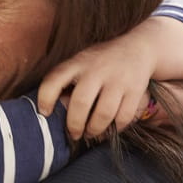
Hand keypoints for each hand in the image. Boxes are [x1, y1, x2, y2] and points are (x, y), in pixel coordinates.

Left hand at [37, 34, 155, 140]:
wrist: (138, 47)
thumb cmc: (101, 61)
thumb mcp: (80, 62)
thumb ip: (67, 80)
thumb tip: (53, 111)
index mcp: (78, 63)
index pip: (54, 80)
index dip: (45, 99)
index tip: (44, 113)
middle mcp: (97, 70)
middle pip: (81, 103)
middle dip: (74, 125)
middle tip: (74, 134)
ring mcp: (118, 79)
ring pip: (103, 114)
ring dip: (94, 130)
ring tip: (91, 133)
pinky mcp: (135, 90)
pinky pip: (123, 117)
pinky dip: (115, 128)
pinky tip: (110, 128)